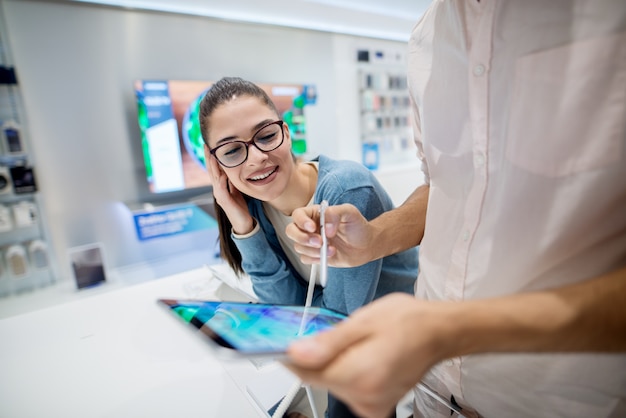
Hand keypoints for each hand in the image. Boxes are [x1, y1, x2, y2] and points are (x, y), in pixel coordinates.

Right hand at [204, 146, 253, 233]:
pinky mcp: (225, 201)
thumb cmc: (239, 206)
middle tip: (206, 145)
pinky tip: (222, 174)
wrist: (242, 222)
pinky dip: (221, 181)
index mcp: (220, 186)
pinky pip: (222, 189)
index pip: (214, 169)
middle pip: (211, 170)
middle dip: (209, 157)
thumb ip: (232, 180)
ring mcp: (219, 195)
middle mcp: (217, 189)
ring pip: (214, 177)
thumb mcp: (237, 190)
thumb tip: (233, 169)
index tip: (210, 145)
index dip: (212, 157)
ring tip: (212, 155)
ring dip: (213, 166)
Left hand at [284, 293, 453, 417]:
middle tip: (337, 334)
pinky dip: (347, 372)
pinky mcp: (376, 404)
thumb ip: (328, 341)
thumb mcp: (364, 320)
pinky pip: (347, 389)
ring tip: (358, 343)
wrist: (438, 332)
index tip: (281, 345)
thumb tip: (297, 353)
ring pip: (332, 383)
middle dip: (319, 356)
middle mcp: (366, 397)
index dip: (291, 358)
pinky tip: (362, 357)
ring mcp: (372, 404)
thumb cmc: (408, 321)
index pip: (307, 373)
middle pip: (320, 378)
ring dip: (335, 363)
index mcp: (361, 375)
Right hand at [286, 203, 374, 266]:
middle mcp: (310, 228)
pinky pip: (305, 258)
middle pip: (291, 231)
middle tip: (319, 242)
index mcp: (315, 214)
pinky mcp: (315, 255)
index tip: (313, 228)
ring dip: (313, 250)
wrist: (366, 246)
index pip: (298, 215)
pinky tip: (327, 256)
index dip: (301, 221)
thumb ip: (336, 213)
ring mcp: (312, 242)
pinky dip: (314, 259)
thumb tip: (326, 228)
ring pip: (298, 246)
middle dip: (302, 238)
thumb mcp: (350, 213)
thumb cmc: (358, 227)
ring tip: (331, 250)